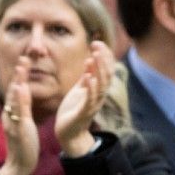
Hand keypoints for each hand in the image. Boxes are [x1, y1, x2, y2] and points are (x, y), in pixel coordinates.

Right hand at [0, 56, 37, 174]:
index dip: (19, 75)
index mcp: (11, 112)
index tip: (24, 60)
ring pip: (14, 98)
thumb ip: (21, 109)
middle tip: (23, 57)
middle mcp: (9, 114)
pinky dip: (19, 99)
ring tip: (22, 67)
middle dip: (18, 73)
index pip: (15, 90)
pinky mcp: (18, 129)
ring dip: (17, 81)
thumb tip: (22, 95)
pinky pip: (18, 112)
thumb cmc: (23, 143)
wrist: (19, 164)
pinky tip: (22, 89)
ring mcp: (12, 121)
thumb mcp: (22, 122)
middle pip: (13, 90)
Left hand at [56, 40, 112, 155]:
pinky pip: (90, 99)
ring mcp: (92, 103)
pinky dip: (90, 88)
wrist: (69, 132)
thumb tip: (90, 60)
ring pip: (101, 85)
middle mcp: (98, 95)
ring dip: (99, 70)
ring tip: (95, 56)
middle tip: (97, 44)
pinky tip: (89, 78)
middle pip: (105, 74)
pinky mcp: (84, 112)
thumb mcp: (79, 90)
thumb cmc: (74, 110)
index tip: (97, 42)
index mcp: (96, 89)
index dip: (103, 55)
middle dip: (103, 58)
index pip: (104, 69)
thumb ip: (86, 77)